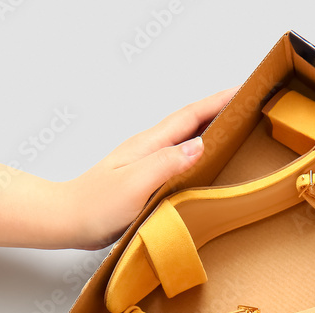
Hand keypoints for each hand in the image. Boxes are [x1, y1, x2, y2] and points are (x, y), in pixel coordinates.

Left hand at [60, 86, 237, 249]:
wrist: (66, 220)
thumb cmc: (94, 205)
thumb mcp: (134, 184)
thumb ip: (166, 163)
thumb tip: (200, 145)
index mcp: (150, 144)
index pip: (191, 115)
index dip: (219, 102)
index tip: (244, 91)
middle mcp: (150, 149)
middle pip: (192, 123)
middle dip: (221, 112)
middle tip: (248, 107)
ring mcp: (147, 163)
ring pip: (186, 141)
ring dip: (211, 132)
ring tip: (236, 132)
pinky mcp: (146, 180)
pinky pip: (180, 161)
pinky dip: (198, 156)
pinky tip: (206, 166)